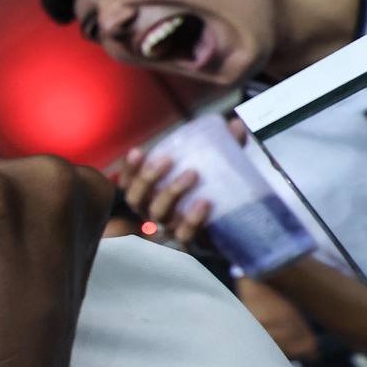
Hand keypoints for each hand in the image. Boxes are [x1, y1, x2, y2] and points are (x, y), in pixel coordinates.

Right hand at [118, 118, 247, 244]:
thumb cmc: (216, 196)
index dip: (129, 169)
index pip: (130, 183)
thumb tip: (234, 124)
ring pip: (159, 214)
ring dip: (171, 192)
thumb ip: (224, 148)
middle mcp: (155, 214)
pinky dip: (192, 219)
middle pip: (137, 199)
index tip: (137, 151)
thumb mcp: (217, 169)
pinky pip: (186, 234)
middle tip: (167, 160)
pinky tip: (204, 203)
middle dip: (148, 178)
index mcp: (153, 196)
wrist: (237, 232)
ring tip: (192, 173)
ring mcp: (171, 229)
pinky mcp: (191, 242)